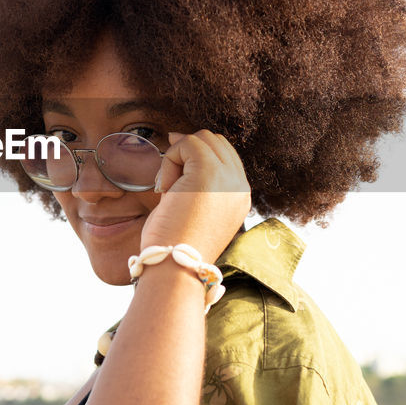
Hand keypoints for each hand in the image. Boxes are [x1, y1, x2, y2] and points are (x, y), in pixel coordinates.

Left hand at [140, 130, 251, 265]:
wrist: (175, 267)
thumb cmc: (174, 244)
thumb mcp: (192, 207)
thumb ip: (194, 178)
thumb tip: (177, 136)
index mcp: (239, 197)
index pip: (223, 156)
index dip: (195, 159)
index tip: (174, 181)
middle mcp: (240, 186)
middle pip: (215, 142)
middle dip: (187, 154)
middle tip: (170, 184)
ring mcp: (228, 178)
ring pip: (202, 138)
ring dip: (177, 157)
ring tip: (169, 189)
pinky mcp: (210, 172)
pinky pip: (187, 143)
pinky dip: (169, 160)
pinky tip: (166, 188)